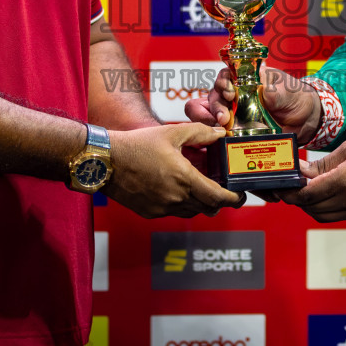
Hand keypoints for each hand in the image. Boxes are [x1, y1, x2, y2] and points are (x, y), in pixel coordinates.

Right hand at [104, 123, 244, 218]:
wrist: (105, 161)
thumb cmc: (137, 145)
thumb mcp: (171, 133)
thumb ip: (199, 133)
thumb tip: (219, 133)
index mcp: (184, 178)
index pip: (218, 197)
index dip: (233, 199)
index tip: (240, 196)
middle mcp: (176, 198)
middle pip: (208, 208)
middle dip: (218, 201)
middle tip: (223, 190)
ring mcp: (162, 208)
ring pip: (192, 212)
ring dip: (200, 203)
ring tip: (199, 187)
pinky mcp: (150, 213)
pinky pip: (174, 212)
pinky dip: (181, 204)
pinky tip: (176, 189)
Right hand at [183, 67, 321, 144]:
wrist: (306, 119)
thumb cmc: (295, 96)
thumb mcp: (287, 90)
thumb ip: (275, 90)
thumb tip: (264, 90)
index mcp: (246, 79)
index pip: (225, 76)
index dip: (222, 83)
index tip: (230, 93)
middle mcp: (236, 95)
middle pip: (213, 96)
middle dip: (214, 105)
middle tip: (223, 117)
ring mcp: (236, 113)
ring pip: (213, 114)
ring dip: (212, 119)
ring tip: (223, 126)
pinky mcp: (238, 131)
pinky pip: (223, 132)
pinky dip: (219, 135)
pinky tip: (224, 138)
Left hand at [280, 127, 345, 222]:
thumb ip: (325, 164)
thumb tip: (303, 172)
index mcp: (345, 182)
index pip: (307, 196)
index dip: (291, 193)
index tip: (284, 187)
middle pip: (313, 211)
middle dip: (299, 201)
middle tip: (294, 188)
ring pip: (327, 217)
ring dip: (314, 207)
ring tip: (312, 190)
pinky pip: (344, 216)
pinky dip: (332, 208)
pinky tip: (333, 193)